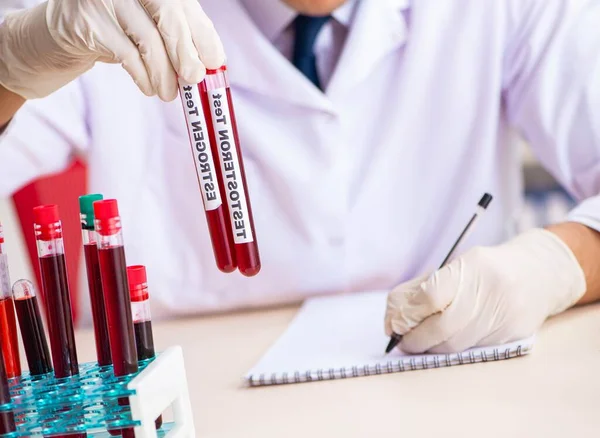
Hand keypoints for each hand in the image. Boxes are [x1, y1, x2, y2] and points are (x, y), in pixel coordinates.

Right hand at [0, 0, 224, 100]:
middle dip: (185, 53)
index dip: (203, 34)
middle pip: (168, 16)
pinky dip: (144, 77)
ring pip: (148, 39)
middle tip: (194, 79)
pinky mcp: (88, 21)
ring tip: (169, 94)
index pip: (184, 5)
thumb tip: (212, 65)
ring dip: (164, 74)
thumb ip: (180, 39)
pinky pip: (127, 55)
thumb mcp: (152, 27)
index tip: (215, 61)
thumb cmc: (120, 31)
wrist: (65, 32)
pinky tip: (150, 88)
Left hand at [384, 228, 585, 353]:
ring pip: (457, 343)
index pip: (431, 296)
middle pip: (442, 327)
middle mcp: (491, 290)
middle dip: (416, 339)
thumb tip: (395, 315)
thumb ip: (427, 286)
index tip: (396, 322)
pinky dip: (452, 348)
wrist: (540, 274)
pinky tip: (443, 344)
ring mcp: (504, 314)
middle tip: (402, 342)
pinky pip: (473, 348)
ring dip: (432, 348)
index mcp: (473, 266)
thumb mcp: (459, 264)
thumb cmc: (488, 268)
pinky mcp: (512, 334)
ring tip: (419, 344)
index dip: (410, 313)